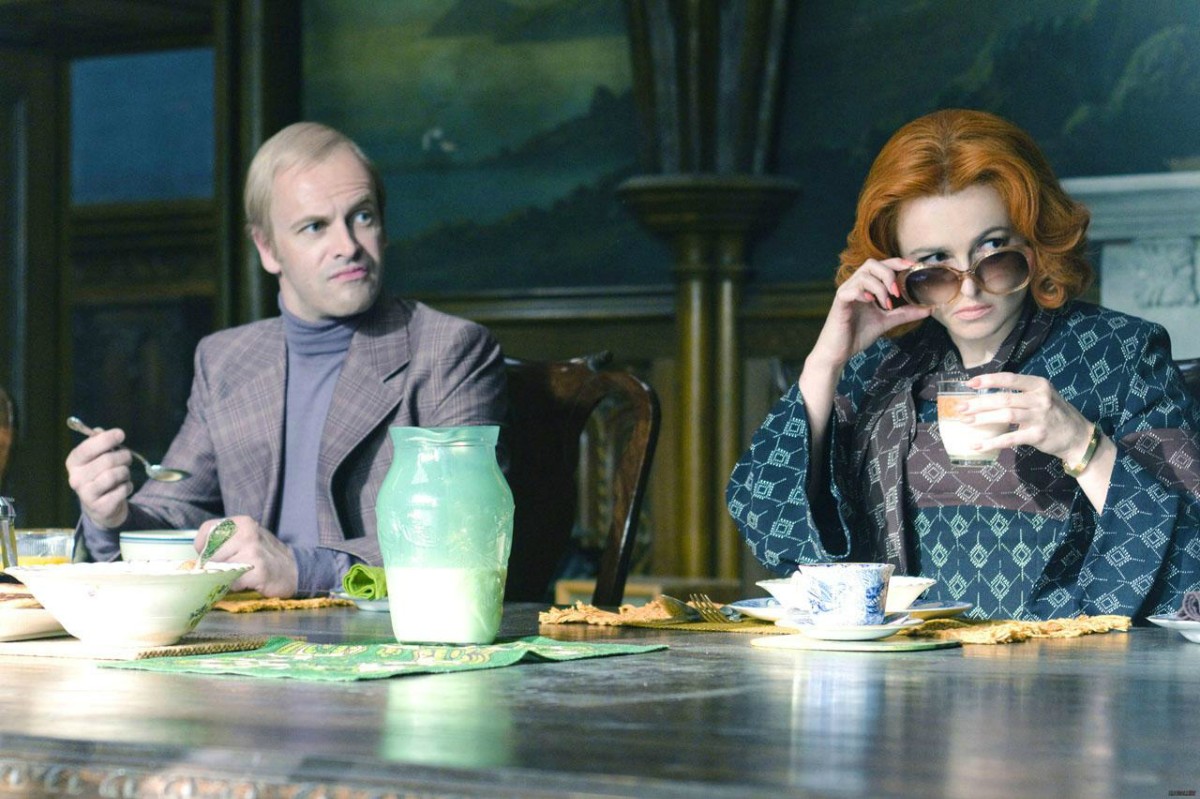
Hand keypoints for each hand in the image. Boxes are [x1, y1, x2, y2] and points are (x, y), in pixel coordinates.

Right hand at [65, 426, 132, 528]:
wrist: (101, 506)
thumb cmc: (101, 474)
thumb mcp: (98, 457)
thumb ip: (99, 442)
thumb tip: (99, 431)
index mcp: (73, 462)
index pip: (87, 448)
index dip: (106, 439)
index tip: (121, 434)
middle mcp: (75, 478)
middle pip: (107, 460)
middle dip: (123, 456)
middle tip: (127, 458)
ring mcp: (86, 494)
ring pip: (114, 475)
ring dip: (125, 472)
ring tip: (123, 474)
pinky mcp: (99, 507)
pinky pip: (122, 490)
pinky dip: (128, 486)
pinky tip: (123, 487)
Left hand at [198, 515, 298, 597]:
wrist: (294, 571)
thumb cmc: (263, 557)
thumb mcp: (245, 540)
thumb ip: (223, 543)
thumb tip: (198, 561)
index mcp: (240, 523)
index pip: (206, 531)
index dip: (204, 549)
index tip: (213, 557)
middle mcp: (246, 532)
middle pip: (210, 555)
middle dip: (216, 566)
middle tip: (232, 569)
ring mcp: (253, 550)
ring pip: (220, 569)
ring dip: (226, 577)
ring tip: (242, 574)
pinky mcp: (258, 569)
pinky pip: (232, 582)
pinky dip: (237, 587)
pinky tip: (249, 582)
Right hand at [808, 258, 932, 370]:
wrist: (838, 352)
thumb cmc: (857, 335)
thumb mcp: (886, 321)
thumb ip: (904, 313)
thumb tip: (928, 309)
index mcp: (865, 287)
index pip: (881, 265)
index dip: (897, 262)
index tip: (913, 266)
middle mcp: (855, 285)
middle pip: (871, 264)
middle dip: (889, 273)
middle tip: (897, 292)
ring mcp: (846, 293)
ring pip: (863, 275)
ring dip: (880, 287)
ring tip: (886, 304)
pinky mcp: (839, 303)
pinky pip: (851, 290)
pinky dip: (864, 293)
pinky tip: (871, 303)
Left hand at [960, 373, 1094, 461]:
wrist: (1078, 436)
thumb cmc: (1054, 414)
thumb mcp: (1042, 396)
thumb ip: (1020, 392)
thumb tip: (986, 393)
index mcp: (1038, 385)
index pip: (1009, 378)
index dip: (988, 380)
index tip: (970, 383)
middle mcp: (1040, 398)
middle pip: (1004, 398)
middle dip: (979, 403)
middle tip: (960, 407)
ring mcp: (1039, 417)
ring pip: (1005, 415)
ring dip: (982, 419)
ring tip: (966, 421)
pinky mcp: (1038, 435)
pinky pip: (1010, 438)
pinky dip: (991, 442)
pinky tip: (977, 444)